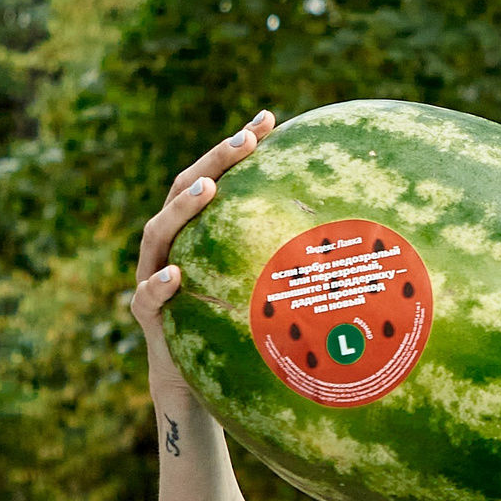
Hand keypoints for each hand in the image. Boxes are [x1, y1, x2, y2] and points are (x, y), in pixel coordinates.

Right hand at [130, 109, 278, 414]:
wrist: (193, 381)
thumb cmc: (235, 327)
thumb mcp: (263, 285)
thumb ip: (284, 257)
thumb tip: (353, 231)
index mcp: (197, 230)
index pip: (213, 175)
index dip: (237, 147)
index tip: (268, 119)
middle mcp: (170, 245)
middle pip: (184, 190)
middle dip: (215, 161)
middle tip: (245, 139)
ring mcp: (152, 275)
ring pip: (158, 233)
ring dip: (183, 208)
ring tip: (209, 189)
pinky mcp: (147, 315)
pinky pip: (147, 297)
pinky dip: (160, 284)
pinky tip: (177, 275)